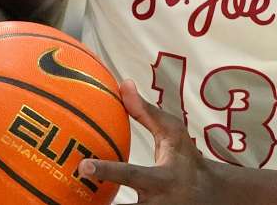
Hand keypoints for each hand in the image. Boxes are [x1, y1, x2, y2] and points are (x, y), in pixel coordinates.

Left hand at [80, 79, 223, 204]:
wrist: (212, 196)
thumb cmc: (187, 159)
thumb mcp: (173, 133)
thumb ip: (147, 113)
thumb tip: (123, 84)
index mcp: (162, 179)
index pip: (132, 175)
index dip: (107, 171)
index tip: (83, 166)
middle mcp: (156, 204)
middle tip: (68, 198)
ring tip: (64, 204)